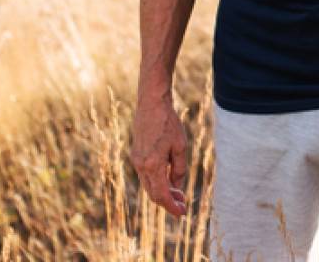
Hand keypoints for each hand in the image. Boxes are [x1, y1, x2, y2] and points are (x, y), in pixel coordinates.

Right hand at [131, 95, 189, 215]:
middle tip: (183, 206)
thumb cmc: (168, 124)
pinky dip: (157, 183)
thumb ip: (179, 169)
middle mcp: (141, 166)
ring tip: (178, 195)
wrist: (151, 105)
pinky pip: (146, 176)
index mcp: (153, 165)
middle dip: (168, 202)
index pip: (162, 195)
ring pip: (149, 186)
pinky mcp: (136, 156)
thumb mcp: (180, 147)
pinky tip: (168, 181)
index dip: (172, 207)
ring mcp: (136, 161)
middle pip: (153, 193)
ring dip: (162, 193)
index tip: (182, 213)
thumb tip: (177, 187)